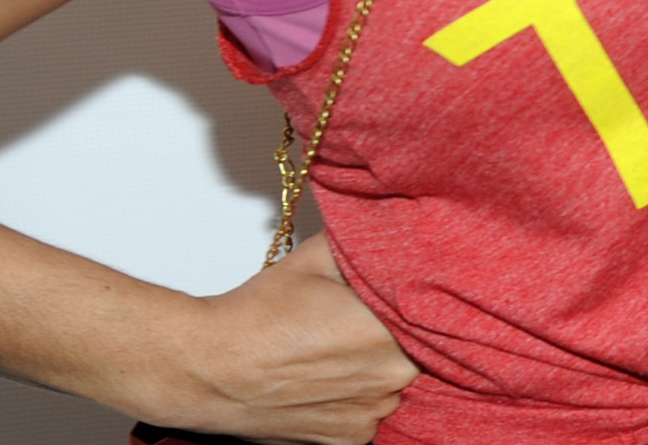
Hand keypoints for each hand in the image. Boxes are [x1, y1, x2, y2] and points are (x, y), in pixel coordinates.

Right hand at [132, 235, 416, 444]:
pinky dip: (365, 394)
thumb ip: (369, 241)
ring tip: (351, 345)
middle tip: (378, 315)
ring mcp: (369, 415)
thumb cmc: (257, 316)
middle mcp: (387, 380)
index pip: (441, 315)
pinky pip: (376, 411)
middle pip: (425, 349)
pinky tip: (340, 373)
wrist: (206, 370)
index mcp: (387, 333)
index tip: (421, 289)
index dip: (432, 301)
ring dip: (388, 364)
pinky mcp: (350, 439)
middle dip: (410, 330)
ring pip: (400, 381)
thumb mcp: (319, 257)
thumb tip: (402, 223)